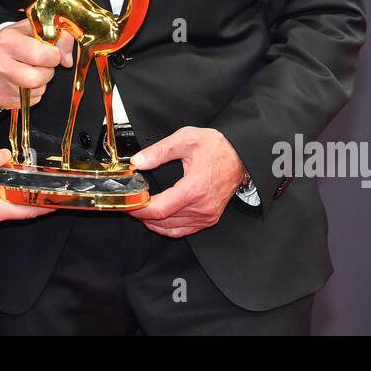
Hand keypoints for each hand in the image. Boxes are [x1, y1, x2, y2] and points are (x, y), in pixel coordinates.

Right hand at [0, 18, 73, 109]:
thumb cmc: (15, 41)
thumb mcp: (35, 30)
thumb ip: (58, 37)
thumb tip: (67, 61)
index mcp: (8, 41)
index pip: (41, 56)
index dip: (54, 55)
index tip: (51, 52)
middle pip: (36, 79)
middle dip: (47, 72)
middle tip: (43, 65)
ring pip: (36, 92)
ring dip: (41, 83)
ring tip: (31, 70)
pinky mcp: (0, 99)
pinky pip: (29, 102)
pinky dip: (33, 93)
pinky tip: (24, 81)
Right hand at [0, 147, 55, 225]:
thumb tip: (5, 153)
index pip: (26, 212)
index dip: (43, 208)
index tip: (56, 203)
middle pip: (16, 210)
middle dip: (30, 199)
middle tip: (41, 186)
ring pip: (3, 206)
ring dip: (13, 196)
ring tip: (23, 181)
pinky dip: (0, 194)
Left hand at [127, 126, 244, 237]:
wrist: (241, 155)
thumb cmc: (218, 148)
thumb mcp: (186, 140)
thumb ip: (159, 151)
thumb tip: (138, 161)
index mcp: (194, 188)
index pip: (159, 209)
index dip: (140, 209)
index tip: (129, 203)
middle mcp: (201, 207)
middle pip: (163, 221)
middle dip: (143, 215)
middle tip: (131, 204)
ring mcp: (207, 215)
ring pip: (172, 228)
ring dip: (154, 222)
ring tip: (141, 211)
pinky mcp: (210, 218)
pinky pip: (184, 230)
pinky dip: (168, 227)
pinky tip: (158, 220)